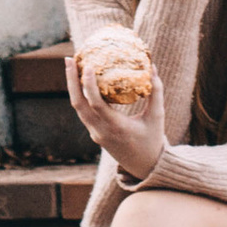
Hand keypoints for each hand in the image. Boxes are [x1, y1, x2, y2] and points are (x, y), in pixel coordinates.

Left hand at [69, 44, 164, 180]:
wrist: (144, 167)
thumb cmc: (152, 140)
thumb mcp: (157, 116)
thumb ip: (156, 92)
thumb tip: (152, 66)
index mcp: (116, 127)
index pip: (96, 105)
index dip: (88, 84)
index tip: (87, 65)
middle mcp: (101, 131)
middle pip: (78, 104)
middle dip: (71, 80)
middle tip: (69, 59)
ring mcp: (95, 133)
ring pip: (77, 108)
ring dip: (72, 86)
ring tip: (71, 64)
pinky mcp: (94, 133)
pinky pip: (83, 111)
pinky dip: (80, 95)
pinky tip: (81, 80)